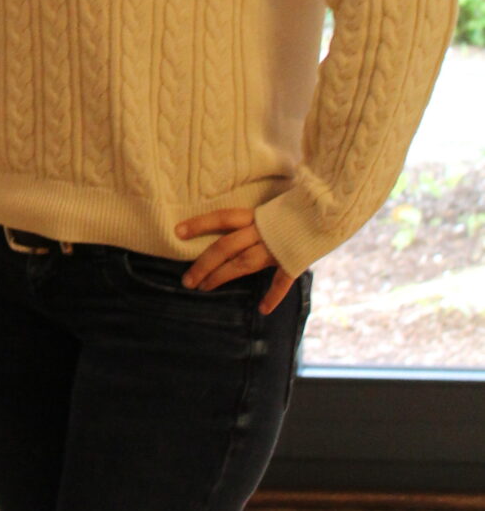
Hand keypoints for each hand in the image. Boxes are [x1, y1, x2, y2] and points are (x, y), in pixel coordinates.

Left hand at [175, 207, 299, 315]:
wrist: (333, 208)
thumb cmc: (304, 202)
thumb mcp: (278, 201)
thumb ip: (261, 211)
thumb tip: (246, 213)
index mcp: (256, 215)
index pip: (222, 218)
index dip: (200, 224)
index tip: (178, 231)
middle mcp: (262, 231)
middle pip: (225, 247)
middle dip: (204, 264)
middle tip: (187, 280)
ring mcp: (276, 248)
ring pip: (242, 264)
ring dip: (221, 277)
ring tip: (204, 288)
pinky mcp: (294, 261)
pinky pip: (282, 281)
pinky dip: (273, 296)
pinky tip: (262, 309)